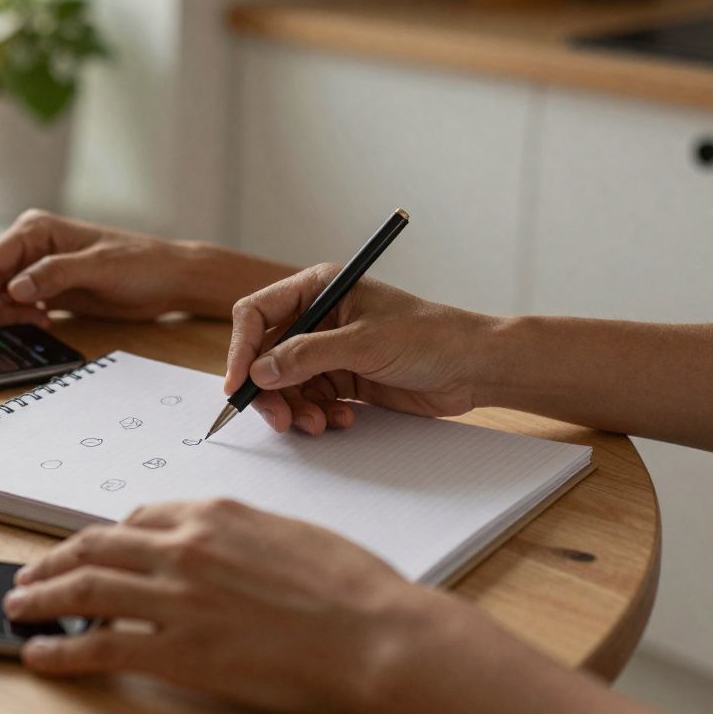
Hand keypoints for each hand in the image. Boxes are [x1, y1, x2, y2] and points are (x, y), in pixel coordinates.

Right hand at [0, 210, 295, 336]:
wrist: (168, 280)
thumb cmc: (141, 264)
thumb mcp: (99, 268)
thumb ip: (55, 275)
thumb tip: (14, 288)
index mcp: (35, 229)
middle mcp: (28, 246)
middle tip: (23, 322)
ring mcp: (34, 269)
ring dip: (4, 314)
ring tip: (41, 320)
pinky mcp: (44, 291)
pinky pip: (11, 307)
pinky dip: (17, 319)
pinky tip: (45, 321)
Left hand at [4, 500, 647, 713]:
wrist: (374, 632)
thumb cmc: (349, 587)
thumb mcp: (289, 533)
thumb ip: (237, 532)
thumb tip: (210, 541)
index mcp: (215, 513)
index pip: (138, 517)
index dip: (104, 536)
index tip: (89, 548)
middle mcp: (185, 545)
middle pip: (97, 546)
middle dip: (55, 558)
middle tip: (33, 571)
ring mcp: (176, 596)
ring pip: (84, 587)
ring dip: (42, 596)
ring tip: (21, 605)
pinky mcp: (177, 648)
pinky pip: (99, 644)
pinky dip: (60, 648)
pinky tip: (40, 652)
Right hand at [224, 265, 498, 434]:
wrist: (474, 368)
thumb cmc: (429, 338)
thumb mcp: (364, 344)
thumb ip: (307, 356)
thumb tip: (259, 371)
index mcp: (319, 289)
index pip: (257, 314)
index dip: (241, 348)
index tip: (238, 384)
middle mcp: (318, 318)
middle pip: (266, 355)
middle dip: (269, 390)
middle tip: (280, 419)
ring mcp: (329, 351)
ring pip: (285, 384)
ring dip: (296, 409)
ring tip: (320, 424)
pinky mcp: (343, 379)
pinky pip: (310, 400)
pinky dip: (317, 415)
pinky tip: (342, 421)